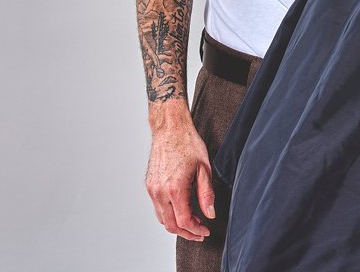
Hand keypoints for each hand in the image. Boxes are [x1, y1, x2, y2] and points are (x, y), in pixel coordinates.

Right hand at [145, 115, 216, 241]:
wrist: (170, 128)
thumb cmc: (187, 143)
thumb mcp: (204, 168)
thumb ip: (207, 194)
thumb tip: (210, 214)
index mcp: (175, 189)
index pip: (184, 221)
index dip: (196, 230)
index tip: (205, 231)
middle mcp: (160, 192)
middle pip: (171, 225)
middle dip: (186, 232)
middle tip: (200, 232)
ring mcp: (152, 189)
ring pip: (162, 218)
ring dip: (177, 224)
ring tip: (193, 221)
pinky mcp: (149, 185)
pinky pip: (157, 207)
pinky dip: (168, 214)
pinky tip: (181, 209)